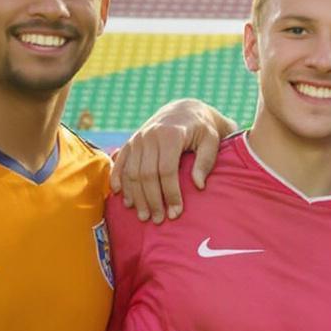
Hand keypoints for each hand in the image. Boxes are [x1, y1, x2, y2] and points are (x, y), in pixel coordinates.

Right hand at [113, 99, 230, 221]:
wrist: (185, 111)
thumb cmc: (203, 130)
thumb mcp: (212, 141)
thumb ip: (206, 162)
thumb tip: (198, 186)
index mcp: (171, 135)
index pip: (166, 170)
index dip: (170, 194)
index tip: (175, 212)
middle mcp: (150, 136)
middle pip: (146, 174)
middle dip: (152, 200)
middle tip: (158, 220)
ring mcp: (137, 139)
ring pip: (131, 172)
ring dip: (135, 196)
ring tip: (143, 216)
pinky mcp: (130, 143)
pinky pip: (120, 163)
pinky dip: (118, 180)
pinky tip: (121, 197)